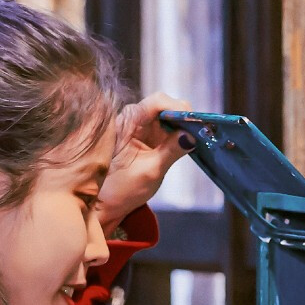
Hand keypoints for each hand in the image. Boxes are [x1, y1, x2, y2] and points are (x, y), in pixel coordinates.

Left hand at [97, 91, 192, 233]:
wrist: (106, 202)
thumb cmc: (121, 189)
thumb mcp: (151, 171)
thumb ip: (172, 150)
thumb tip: (191, 136)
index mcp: (128, 121)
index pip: (158, 102)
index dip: (179, 109)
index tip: (195, 124)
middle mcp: (132, 117)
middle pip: (165, 105)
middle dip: (184, 117)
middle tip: (199, 134)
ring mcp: (139, 124)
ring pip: (168, 114)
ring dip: (182, 125)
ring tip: (194, 140)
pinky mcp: (146, 133)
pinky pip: (166, 125)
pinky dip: (177, 132)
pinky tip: (185, 143)